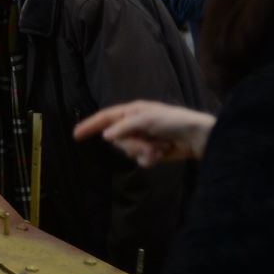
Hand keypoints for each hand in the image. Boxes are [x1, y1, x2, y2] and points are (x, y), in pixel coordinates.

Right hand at [73, 100, 215, 167]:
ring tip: (161, 147)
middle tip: (149, 144)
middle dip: (133, 145)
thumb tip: (106, 136)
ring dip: (145, 152)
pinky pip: (140, 160)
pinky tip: (163, 152)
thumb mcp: (147, 119)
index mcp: (131, 112)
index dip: (90, 125)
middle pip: (118, 140)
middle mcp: (134, 126)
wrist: (196, 138)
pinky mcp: (150, 153)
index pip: (105, 118)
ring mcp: (142, 140)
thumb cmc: (173, 121)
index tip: (76, 135)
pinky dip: (151, 158)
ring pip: (129, 152)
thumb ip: (125, 127)